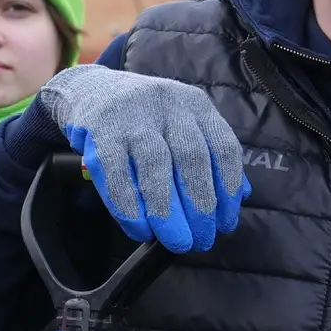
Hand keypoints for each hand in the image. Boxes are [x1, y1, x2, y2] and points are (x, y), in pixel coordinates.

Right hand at [35, 65, 247, 253]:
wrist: (91, 89)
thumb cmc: (144, 117)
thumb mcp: (182, 124)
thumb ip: (211, 156)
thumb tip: (239, 196)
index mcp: (196, 106)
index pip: (222, 148)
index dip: (227, 190)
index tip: (224, 224)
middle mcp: (168, 106)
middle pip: (191, 159)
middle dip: (199, 207)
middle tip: (199, 241)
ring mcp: (132, 116)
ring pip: (155, 166)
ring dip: (166, 211)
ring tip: (174, 241)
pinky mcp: (100, 132)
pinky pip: (117, 175)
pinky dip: (129, 207)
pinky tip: (139, 229)